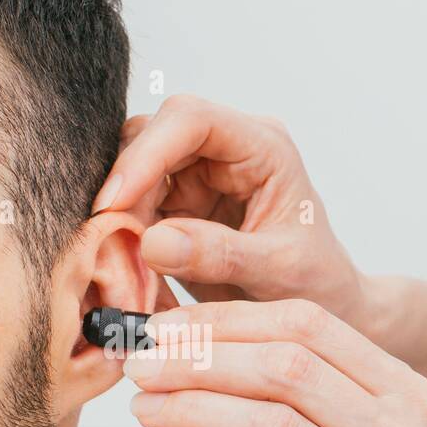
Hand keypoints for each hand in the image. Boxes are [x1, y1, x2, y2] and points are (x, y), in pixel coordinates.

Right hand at [93, 95, 366, 323]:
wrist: (319, 306)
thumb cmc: (315, 282)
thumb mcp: (277, 272)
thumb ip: (220, 255)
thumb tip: (152, 241)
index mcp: (263, 147)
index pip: (191, 120)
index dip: (145, 155)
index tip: (114, 204)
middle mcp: (225, 149)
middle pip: (149, 139)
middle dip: (124, 193)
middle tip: (108, 247)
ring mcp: (197, 173)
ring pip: (131, 174)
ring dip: (119, 220)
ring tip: (123, 270)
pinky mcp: (176, 203)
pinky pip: (131, 210)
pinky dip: (122, 240)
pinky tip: (128, 275)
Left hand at [124, 297, 426, 426]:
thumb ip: (310, 393)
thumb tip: (196, 346)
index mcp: (405, 394)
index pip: (307, 326)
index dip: (226, 319)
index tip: (168, 327)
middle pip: (283, 369)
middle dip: (198, 359)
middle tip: (141, 365)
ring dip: (190, 409)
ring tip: (146, 406)